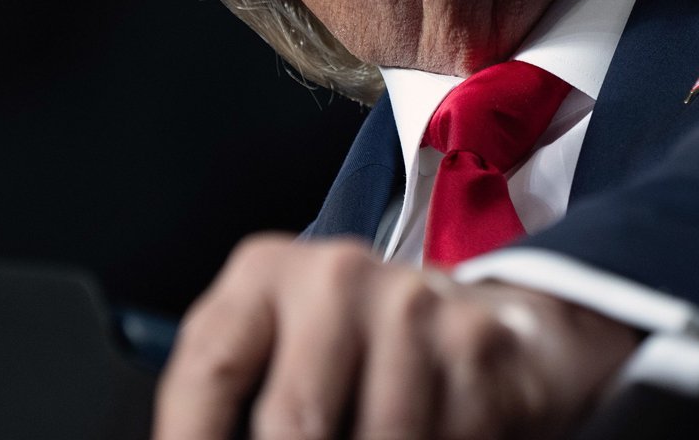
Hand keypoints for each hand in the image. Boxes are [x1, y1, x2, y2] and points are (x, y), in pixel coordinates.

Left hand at [155, 233, 641, 439]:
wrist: (492, 327)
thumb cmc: (365, 355)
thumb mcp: (291, 359)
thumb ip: (241, 405)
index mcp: (266, 275)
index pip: (206, 371)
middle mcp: (334, 276)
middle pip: (291, 423)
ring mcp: (411, 304)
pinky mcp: (475, 342)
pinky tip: (431, 437)